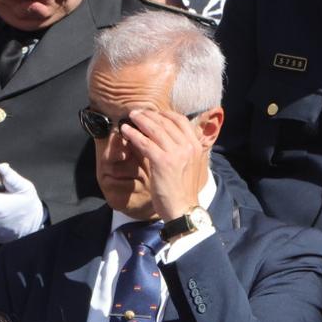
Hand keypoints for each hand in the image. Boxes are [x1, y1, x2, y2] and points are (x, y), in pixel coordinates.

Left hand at [119, 108, 206, 223]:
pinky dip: (133, 135)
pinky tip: (125, 131)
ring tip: (130, 117)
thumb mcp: (189, 165)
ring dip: (140, 121)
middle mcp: (188, 147)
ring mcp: (176, 153)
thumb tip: (169, 137)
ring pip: (155, 129)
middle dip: (149, 115)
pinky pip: (145, 143)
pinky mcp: (163, 162)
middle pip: (166, 122)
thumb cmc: (182, 190)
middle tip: (137, 113)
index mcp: (196, 146)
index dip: (165, 114)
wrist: (183, 209)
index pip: (181, 121)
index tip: (153, 113)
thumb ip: (182, 150)